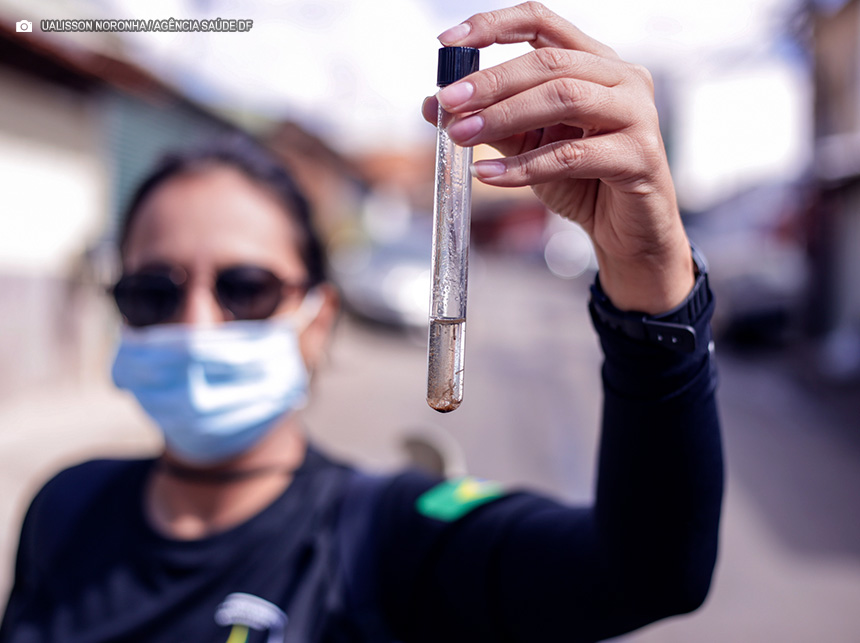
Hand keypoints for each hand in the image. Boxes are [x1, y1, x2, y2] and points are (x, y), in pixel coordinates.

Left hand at [422, 2, 693, 313]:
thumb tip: (434, 104)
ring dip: (504, 116)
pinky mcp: (639, 156)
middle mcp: (622, 78)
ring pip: (564, 98)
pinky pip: (571, 156)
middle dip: (491, 82)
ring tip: (462, 134)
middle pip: (548, 62)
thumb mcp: (528, 145)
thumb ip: (490, 121)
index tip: (447, 43)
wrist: (625, 232)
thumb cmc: (582, 181)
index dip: (493, 26)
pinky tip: (489, 175)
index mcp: (594, 62)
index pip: (541, 22)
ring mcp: (637, 114)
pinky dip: (524, 167)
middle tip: (448, 101)